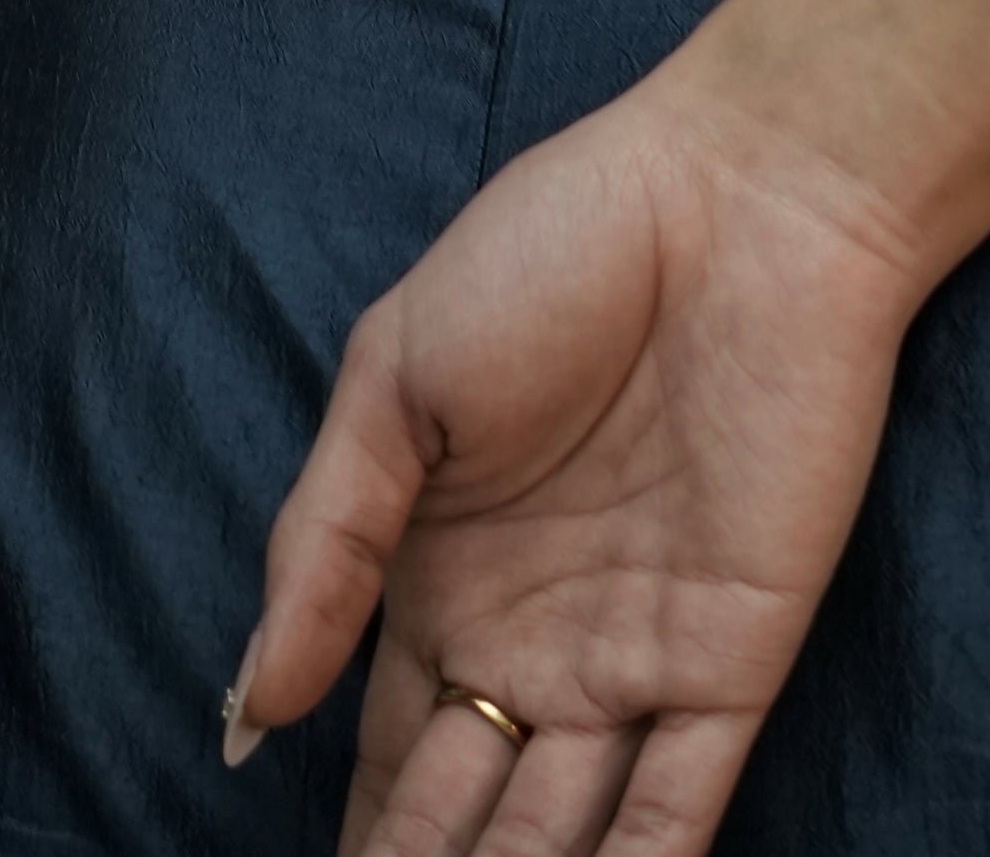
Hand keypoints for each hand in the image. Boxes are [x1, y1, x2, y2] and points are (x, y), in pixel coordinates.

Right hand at [226, 43, 919, 852]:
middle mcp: (533, 650)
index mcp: (442, 584)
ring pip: (556, 843)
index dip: (352, 844)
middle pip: (460, 823)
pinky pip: (676, 817)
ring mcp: (633, 668)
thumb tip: (245, 713)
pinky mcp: (733, 668)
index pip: (385, 765)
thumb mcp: (394, 376)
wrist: (744, 197)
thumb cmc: (555, 249)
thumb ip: (322, 545)